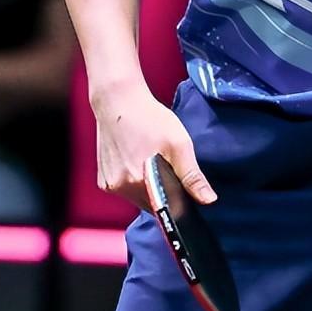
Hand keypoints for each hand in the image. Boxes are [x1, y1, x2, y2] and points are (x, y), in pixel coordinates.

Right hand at [91, 79, 216, 210]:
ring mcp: (108, 185)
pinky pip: (125, 189)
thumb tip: (208, 200)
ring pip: (137, 197)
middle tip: (168, 166)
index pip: (164, 210)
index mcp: (138, 182)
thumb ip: (192, 176)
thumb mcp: (178, 144)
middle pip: (150, 204)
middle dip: (162, 193)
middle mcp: (120, 188)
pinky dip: (134, 181)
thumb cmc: (150, 118)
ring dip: (148, 187)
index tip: (183, 190)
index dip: (177, 202)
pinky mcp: (102, 179)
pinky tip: (138, 161)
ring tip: (151, 162)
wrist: (118, 100)